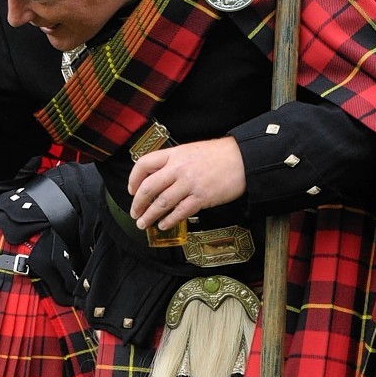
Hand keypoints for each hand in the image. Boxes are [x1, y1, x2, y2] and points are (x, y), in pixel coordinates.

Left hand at [129, 137, 245, 230]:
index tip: (131, 191)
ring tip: (143, 224)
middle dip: (138, 203)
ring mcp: (190, 183)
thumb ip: (174, 162)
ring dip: (149, 216)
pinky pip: (180, 212)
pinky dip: (169, 220)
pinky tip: (163, 225)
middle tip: (134, 213)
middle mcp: (178, 168)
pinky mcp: (202, 197)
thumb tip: (157, 178)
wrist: (244, 158)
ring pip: (161, 202)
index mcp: (174, 154)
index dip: (134, 179)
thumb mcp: (191, 150)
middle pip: (149, 187)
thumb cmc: (220, 155)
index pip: (144, 164)